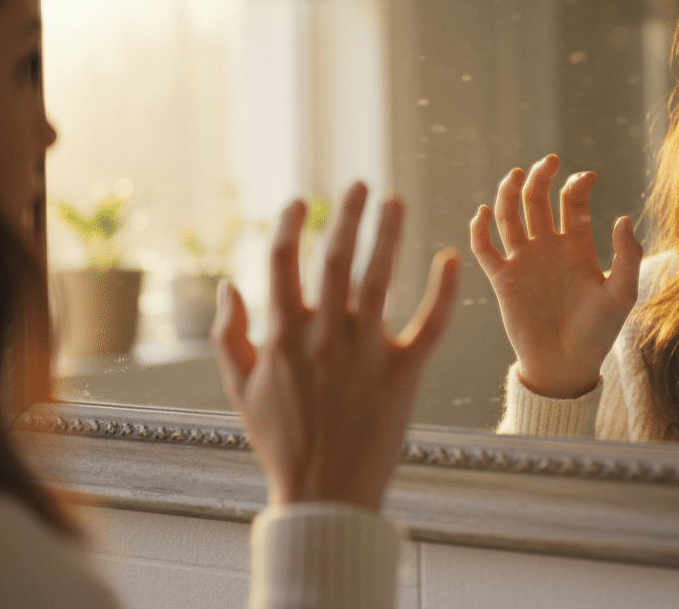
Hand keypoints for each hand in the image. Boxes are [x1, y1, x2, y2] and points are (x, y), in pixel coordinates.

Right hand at [213, 182, 459, 510]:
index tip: (299, 202)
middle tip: (359, 183)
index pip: (282, 265)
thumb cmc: (280, 442)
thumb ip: (229, 336)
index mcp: (283, 337)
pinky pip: (429, 325)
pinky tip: (450, 258)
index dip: (289, 228)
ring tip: (397, 202)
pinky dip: (443, 291)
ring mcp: (365, 354)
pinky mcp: (404, 374)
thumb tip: (228, 286)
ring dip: (388, 236)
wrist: (324, 494)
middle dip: (345, 217)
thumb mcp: (241, 389)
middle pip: (335, 261)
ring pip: (378, 280)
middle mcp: (324, 337)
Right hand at [469, 154, 642, 399]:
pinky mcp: (502, 279)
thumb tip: (622, 218)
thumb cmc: (598, 333)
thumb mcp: (622, 294)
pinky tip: (484, 212)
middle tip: (549, 161)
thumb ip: (627, 256)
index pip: (573, 202)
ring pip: (509, 215)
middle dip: (541, 176)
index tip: (588, 178)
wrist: (566, 366)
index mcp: (577, 246)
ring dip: (509, 191)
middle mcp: (548, 247)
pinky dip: (479, 228)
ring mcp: (523, 261)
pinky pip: (485, 248)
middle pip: (538, 199)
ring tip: (515, 175)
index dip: (577, 184)